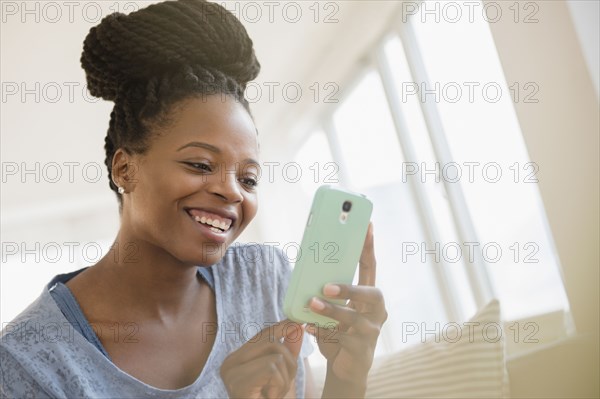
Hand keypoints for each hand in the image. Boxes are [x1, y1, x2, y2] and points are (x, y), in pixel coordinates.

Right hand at [220, 320, 303, 398]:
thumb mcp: (283, 374)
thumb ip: (288, 350)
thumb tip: (296, 325)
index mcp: (236, 360)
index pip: (261, 335)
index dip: (281, 328)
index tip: (296, 322)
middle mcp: (228, 364)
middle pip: (269, 341)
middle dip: (288, 361)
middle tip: (282, 384)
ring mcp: (230, 373)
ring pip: (275, 354)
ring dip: (284, 377)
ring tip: (274, 394)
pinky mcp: (238, 382)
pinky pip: (272, 368)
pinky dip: (279, 385)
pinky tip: (269, 398)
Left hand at [306, 223, 386, 391]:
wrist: (346, 369)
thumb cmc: (340, 332)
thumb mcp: (335, 309)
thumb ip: (328, 293)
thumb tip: (307, 270)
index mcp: (370, 296)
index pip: (370, 267)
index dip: (368, 246)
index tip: (366, 225)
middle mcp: (376, 311)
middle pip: (371, 294)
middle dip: (349, 289)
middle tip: (325, 286)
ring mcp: (372, 331)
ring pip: (354, 319)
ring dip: (332, 311)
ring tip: (312, 304)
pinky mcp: (362, 350)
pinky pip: (342, 338)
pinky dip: (323, 332)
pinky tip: (309, 327)